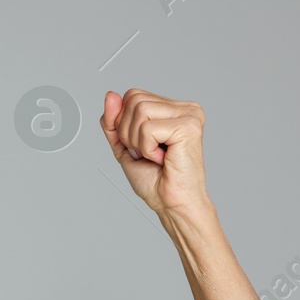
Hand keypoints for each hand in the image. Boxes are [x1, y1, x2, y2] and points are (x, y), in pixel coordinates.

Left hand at [101, 89, 208, 215]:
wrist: (171, 204)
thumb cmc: (155, 180)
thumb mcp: (124, 145)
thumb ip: (114, 121)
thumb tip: (110, 95)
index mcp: (173, 108)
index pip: (132, 95)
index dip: (123, 123)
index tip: (142, 146)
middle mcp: (184, 108)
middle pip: (134, 99)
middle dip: (129, 132)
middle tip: (149, 153)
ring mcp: (189, 115)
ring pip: (140, 110)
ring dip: (138, 141)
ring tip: (156, 155)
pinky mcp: (189, 127)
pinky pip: (148, 128)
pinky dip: (147, 148)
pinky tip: (163, 158)